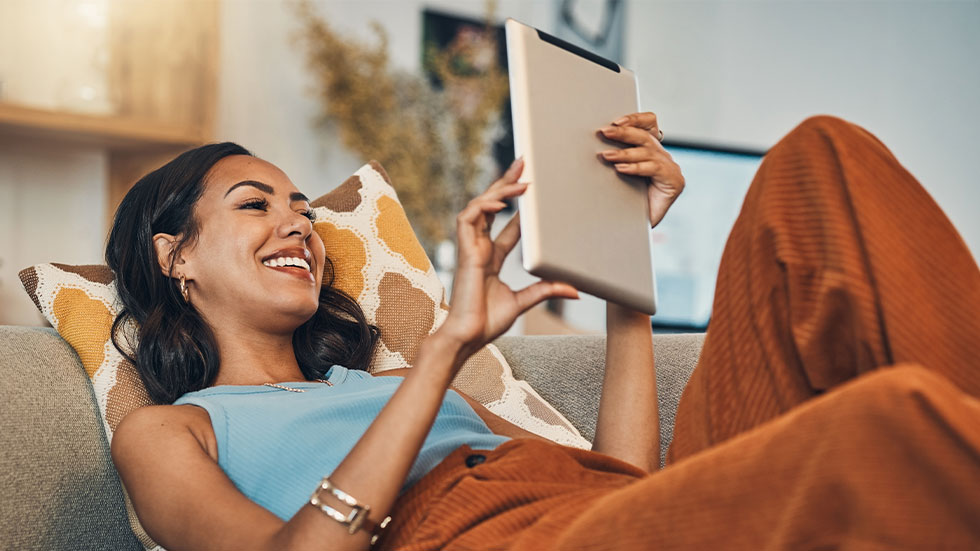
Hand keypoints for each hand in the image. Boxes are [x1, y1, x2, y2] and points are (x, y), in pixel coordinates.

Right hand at [436, 158, 578, 356]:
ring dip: (498, 191)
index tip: (532, 190)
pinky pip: (467, 219)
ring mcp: (470, 248)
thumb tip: (575, 290)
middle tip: (523, 163)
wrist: (467, 338)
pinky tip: (499, 202)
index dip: (518, 206)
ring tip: (520, 181)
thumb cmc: (487, 322)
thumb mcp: (524, 301)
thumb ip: (545, 290)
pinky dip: (482, 207)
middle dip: (506, 184)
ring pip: (480, 207)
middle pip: (492, 207)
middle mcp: (480, 248)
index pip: (506, 224)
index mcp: (491, 258)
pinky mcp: (464, 252)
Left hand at [598, 112, 684, 227]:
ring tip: (606, 155)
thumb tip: (596, 143)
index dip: (635, 119)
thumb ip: (616, 157)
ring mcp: (670, 168)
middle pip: (645, 136)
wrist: (634, 229)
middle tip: (604, 132)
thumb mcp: (619, 174)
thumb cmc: (625, 202)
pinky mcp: (674, 181)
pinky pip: (654, 169)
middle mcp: (663, 157)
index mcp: (651, 151)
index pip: (649, 125)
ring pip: (647, 152)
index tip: (616, 121)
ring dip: (624, 153)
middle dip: (623, 133)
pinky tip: (621, 169)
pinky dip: (636, 167)